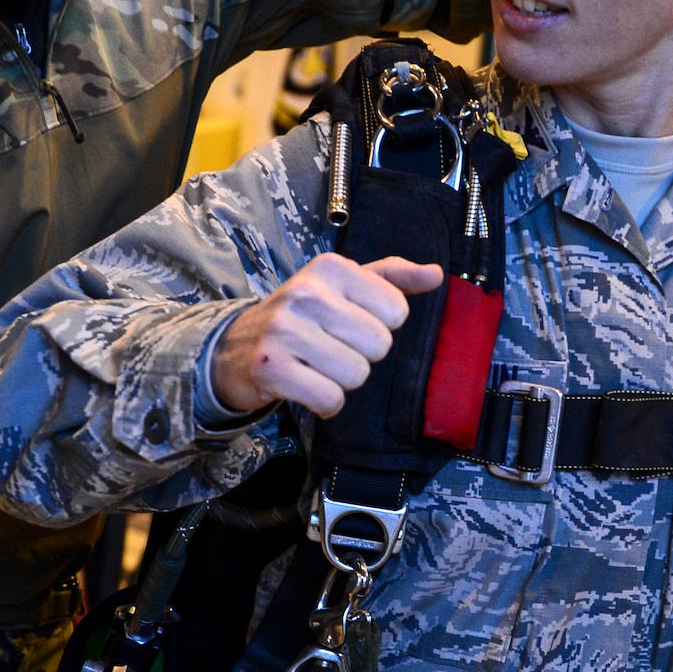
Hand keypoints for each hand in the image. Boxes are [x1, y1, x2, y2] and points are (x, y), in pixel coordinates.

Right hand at [212, 254, 444, 418]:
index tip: (348, 324)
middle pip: (379, 346)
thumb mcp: (343, 286)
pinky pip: (330, 399)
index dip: (379, 326)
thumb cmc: (301, 316)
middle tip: (330, 348)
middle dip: (361, 356)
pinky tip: (307, 387)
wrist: (236, 347)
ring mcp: (285, 330)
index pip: (396, 310)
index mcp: (331, 268)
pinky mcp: (272, 368)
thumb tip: (436, 275)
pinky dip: (325, 403)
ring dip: (341, 381)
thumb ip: (392, 278)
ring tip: (317, 367)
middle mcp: (306, 293)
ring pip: (356, 375)